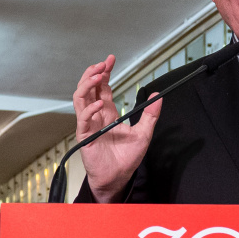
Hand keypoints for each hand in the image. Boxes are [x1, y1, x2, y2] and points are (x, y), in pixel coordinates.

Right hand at [73, 54, 160, 200]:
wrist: (118, 178)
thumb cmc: (127, 158)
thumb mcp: (144, 133)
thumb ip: (150, 115)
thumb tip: (158, 96)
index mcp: (108, 113)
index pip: (102, 87)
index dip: (105, 73)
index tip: (111, 60)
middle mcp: (96, 116)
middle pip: (88, 88)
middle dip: (93, 73)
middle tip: (102, 64)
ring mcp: (88, 125)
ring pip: (80, 99)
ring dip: (86, 85)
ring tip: (97, 76)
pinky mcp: (85, 136)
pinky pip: (83, 120)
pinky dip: (90, 109)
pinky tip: (100, 104)